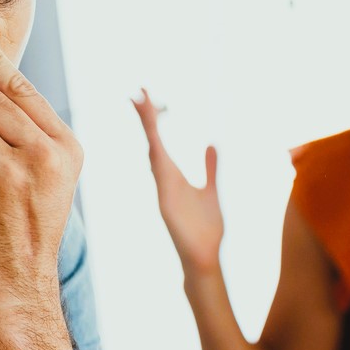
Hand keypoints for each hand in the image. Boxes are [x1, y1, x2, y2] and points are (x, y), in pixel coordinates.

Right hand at [132, 88, 222, 275]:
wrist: (204, 257)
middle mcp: (165, 180)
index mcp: (173, 176)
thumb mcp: (211, 190)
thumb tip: (212, 144)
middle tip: (138, 93)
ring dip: (149, 133)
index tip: (146, 95)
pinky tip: (155, 147)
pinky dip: (157, 163)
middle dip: (146, 119)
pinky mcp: (167, 206)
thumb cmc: (205, 228)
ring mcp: (164, 192)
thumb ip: (210, 168)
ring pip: (154, 156)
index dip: (153, 119)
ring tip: (143, 108)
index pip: (158, 141)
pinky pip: (161, 180)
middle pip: (151, 143)